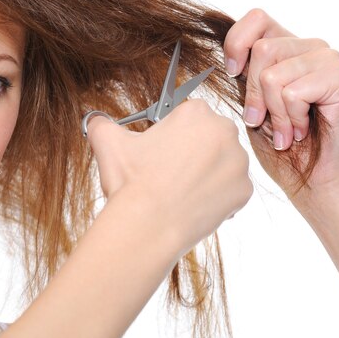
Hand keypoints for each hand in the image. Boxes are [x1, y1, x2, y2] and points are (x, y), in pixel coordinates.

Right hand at [85, 99, 252, 254]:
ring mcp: (238, 163)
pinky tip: (192, 202)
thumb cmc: (133, 182)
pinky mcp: (244, 191)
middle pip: (208, 137)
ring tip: (179, 189)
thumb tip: (95, 121)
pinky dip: (215, 196)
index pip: (187, 115)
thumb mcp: (108, 142)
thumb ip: (101, 124)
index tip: (162, 149)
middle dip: (192, 151)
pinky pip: (231, 189)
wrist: (149, 224)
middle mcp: (224, 132)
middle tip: (168, 170)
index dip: (171, 134)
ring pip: (221, 163)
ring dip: (205, 172)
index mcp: (196, 113)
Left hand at [224, 9, 338, 205]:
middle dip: (254, 94)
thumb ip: (242, 75)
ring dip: (274, 112)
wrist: (310, 176)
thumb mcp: (250, 102)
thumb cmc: (279, 142)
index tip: (233, 74)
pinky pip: (294, 92)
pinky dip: (290, 119)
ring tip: (284, 130)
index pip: (256, 18)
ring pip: (274, 74)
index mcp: (285, 46)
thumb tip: (221, 58)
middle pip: (262, 50)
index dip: (237, 43)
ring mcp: (327, 60)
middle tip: (263, 120)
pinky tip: (299, 130)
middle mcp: (309, 47)